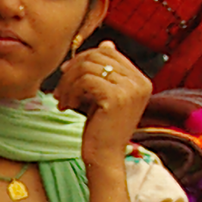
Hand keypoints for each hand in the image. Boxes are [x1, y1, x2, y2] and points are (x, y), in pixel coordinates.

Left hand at [53, 39, 153, 176]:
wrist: (104, 158)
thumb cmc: (102, 129)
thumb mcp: (105, 95)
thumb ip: (107, 71)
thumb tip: (106, 43)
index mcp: (141, 80)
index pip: (108, 51)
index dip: (83, 58)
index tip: (66, 73)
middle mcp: (140, 82)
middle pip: (97, 56)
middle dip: (73, 70)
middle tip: (60, 89)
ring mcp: (130, 89)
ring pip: (88, 68)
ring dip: (68, 83)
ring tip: (63, 100)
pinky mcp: (116, 98)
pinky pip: (85, 81)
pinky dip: (71, 91)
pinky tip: (68, 106)